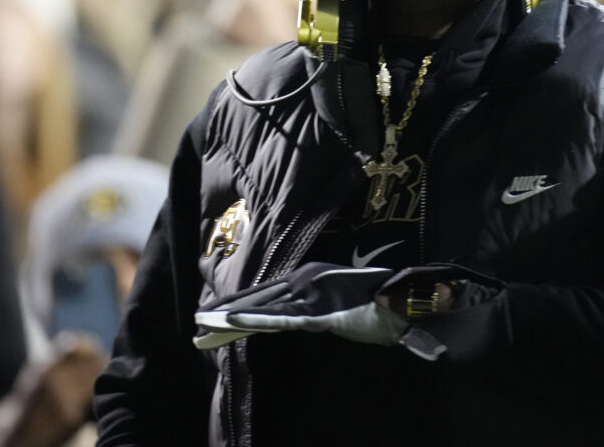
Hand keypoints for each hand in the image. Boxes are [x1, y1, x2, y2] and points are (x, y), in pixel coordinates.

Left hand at [194, 263, 405, 348]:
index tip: (212, 314)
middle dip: (225, 312)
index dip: (239, 302)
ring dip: (230, 317)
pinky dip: (254, 318)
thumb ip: (323, 302)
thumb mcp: (345, 298)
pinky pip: (280, 318)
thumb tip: (306, 306)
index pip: (267, 293)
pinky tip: (231, 322)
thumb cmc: (382, 298)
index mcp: (311, 277)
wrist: (407, 298)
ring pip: (261, 308)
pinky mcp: (319, 310)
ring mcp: (311, 293)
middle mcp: (306, 279)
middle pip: (258, 299)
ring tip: (203, 327)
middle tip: (197, 324)